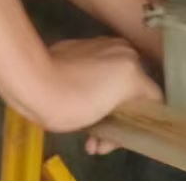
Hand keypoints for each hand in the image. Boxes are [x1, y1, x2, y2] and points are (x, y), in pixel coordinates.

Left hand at [41, 37, 161, 153]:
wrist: (33, 81)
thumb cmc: (72, 102)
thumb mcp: (105, 119)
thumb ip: (123, 113)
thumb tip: (116, 116)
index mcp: (132, 67)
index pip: (151, 99)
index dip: (139, 124)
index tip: (119, 139)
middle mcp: (122, 50)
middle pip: (131, 89)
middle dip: (117, 118)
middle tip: (100, 141)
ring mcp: (100, 45)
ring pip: (111, 80)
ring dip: (102, 107)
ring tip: (87, 135)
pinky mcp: (79, 45)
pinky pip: (94, 69)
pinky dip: (89, 88)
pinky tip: (76, 109)